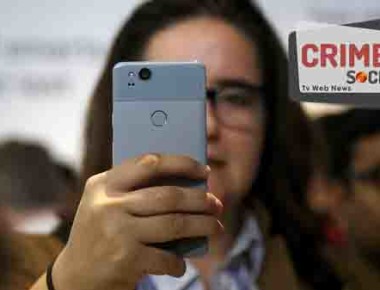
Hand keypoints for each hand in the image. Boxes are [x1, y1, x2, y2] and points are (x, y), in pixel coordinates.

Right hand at [52, 154, 223, 289]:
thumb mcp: (106, 205)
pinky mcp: (126, 259)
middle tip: (217, 204)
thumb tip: (188, 184)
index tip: (203, 170)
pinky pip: (166, 257)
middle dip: (200, 200)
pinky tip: (180, 264)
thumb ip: (134, 191)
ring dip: (202, 226)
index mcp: (104, 185)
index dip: (182, 164)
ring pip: (174, 223)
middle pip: (169, 196)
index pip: (149, 163)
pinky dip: (178, 262)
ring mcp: (117, 232)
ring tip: (215, 228)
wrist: (74, 278)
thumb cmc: (99, 234)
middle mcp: (108, 205)